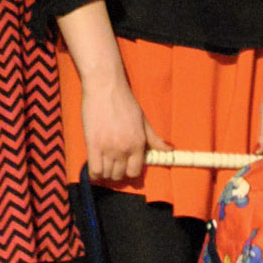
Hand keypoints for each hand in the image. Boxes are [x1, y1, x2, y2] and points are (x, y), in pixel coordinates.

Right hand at [80, 67, 162, 183]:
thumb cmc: (125, 102)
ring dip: (105, 172)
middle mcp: (125, 149)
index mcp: (138, 143)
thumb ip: (154, 139)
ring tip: (103, 164)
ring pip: (107, 174)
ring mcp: (108, 148)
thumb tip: (169, 150)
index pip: (135, 172)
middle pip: (120, 175)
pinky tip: (95, 167)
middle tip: (113, 164)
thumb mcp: (143, 120)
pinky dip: (94, 173)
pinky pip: (94, 170)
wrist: (105, 87)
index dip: (130, 171)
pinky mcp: (93, 145)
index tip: (125, 166)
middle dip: (117, 172)